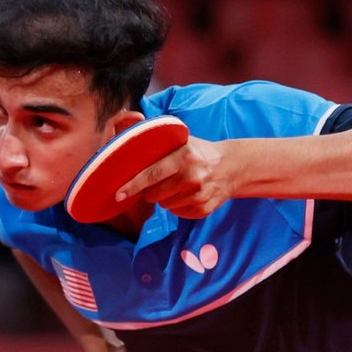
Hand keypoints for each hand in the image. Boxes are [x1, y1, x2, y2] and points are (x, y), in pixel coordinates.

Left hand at [115, 136, 231, 218]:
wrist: (232, 167)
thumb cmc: (200, 153)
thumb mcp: (183, 141)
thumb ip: (159, 141)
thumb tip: (129, 138)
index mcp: (184, 157)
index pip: (152, 174)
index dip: (134, 185)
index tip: (119, 194)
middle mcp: (192, 177)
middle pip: (155, 195)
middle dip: (151, 191)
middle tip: (159, 182)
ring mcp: (199, 195)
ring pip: (165, 205)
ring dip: (165, 198)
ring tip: (178, 186)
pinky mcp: (203, 210)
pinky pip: (178, 213)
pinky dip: (177, 206)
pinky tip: (187, 194)